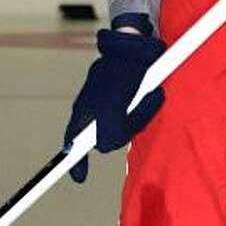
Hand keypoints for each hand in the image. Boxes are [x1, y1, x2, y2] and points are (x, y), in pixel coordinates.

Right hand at [63, 19, 164, 183]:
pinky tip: (152, 95)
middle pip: (109, 138)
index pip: (73, 143)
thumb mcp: (110, 104)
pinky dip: (146, 108)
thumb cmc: (119, 72)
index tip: (80, 178)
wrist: (136, 47)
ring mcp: (112, 107)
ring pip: (127, 127)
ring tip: (147, 96)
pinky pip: (139, 115)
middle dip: (125, 129)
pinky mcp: (129, 101)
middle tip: (134, 112)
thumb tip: (105, 147)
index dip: (75, 163)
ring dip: (140, 115)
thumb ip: (107, 128)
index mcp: (84, 113)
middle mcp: (96, 112)